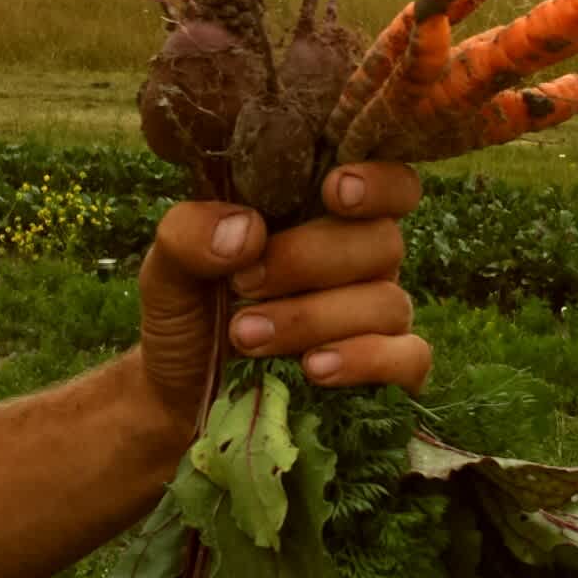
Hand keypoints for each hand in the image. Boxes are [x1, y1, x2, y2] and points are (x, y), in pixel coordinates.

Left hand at [137, 163, 431, 438]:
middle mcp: (361, 263)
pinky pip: (410, 358)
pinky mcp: (385, 374)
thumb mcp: (167, 269)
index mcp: (323, 218)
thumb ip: (189, 235)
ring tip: (246, 337)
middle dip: (309, 261)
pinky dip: (367, 360)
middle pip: (382, 242)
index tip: (335, 191)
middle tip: (243, 284)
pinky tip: (313, 370)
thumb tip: (247, 229)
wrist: (179, 396)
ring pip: (386, 303)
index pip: (389, 184)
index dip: (380, 181)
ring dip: (314, 318)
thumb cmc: (187, 317)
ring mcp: (377, 319)